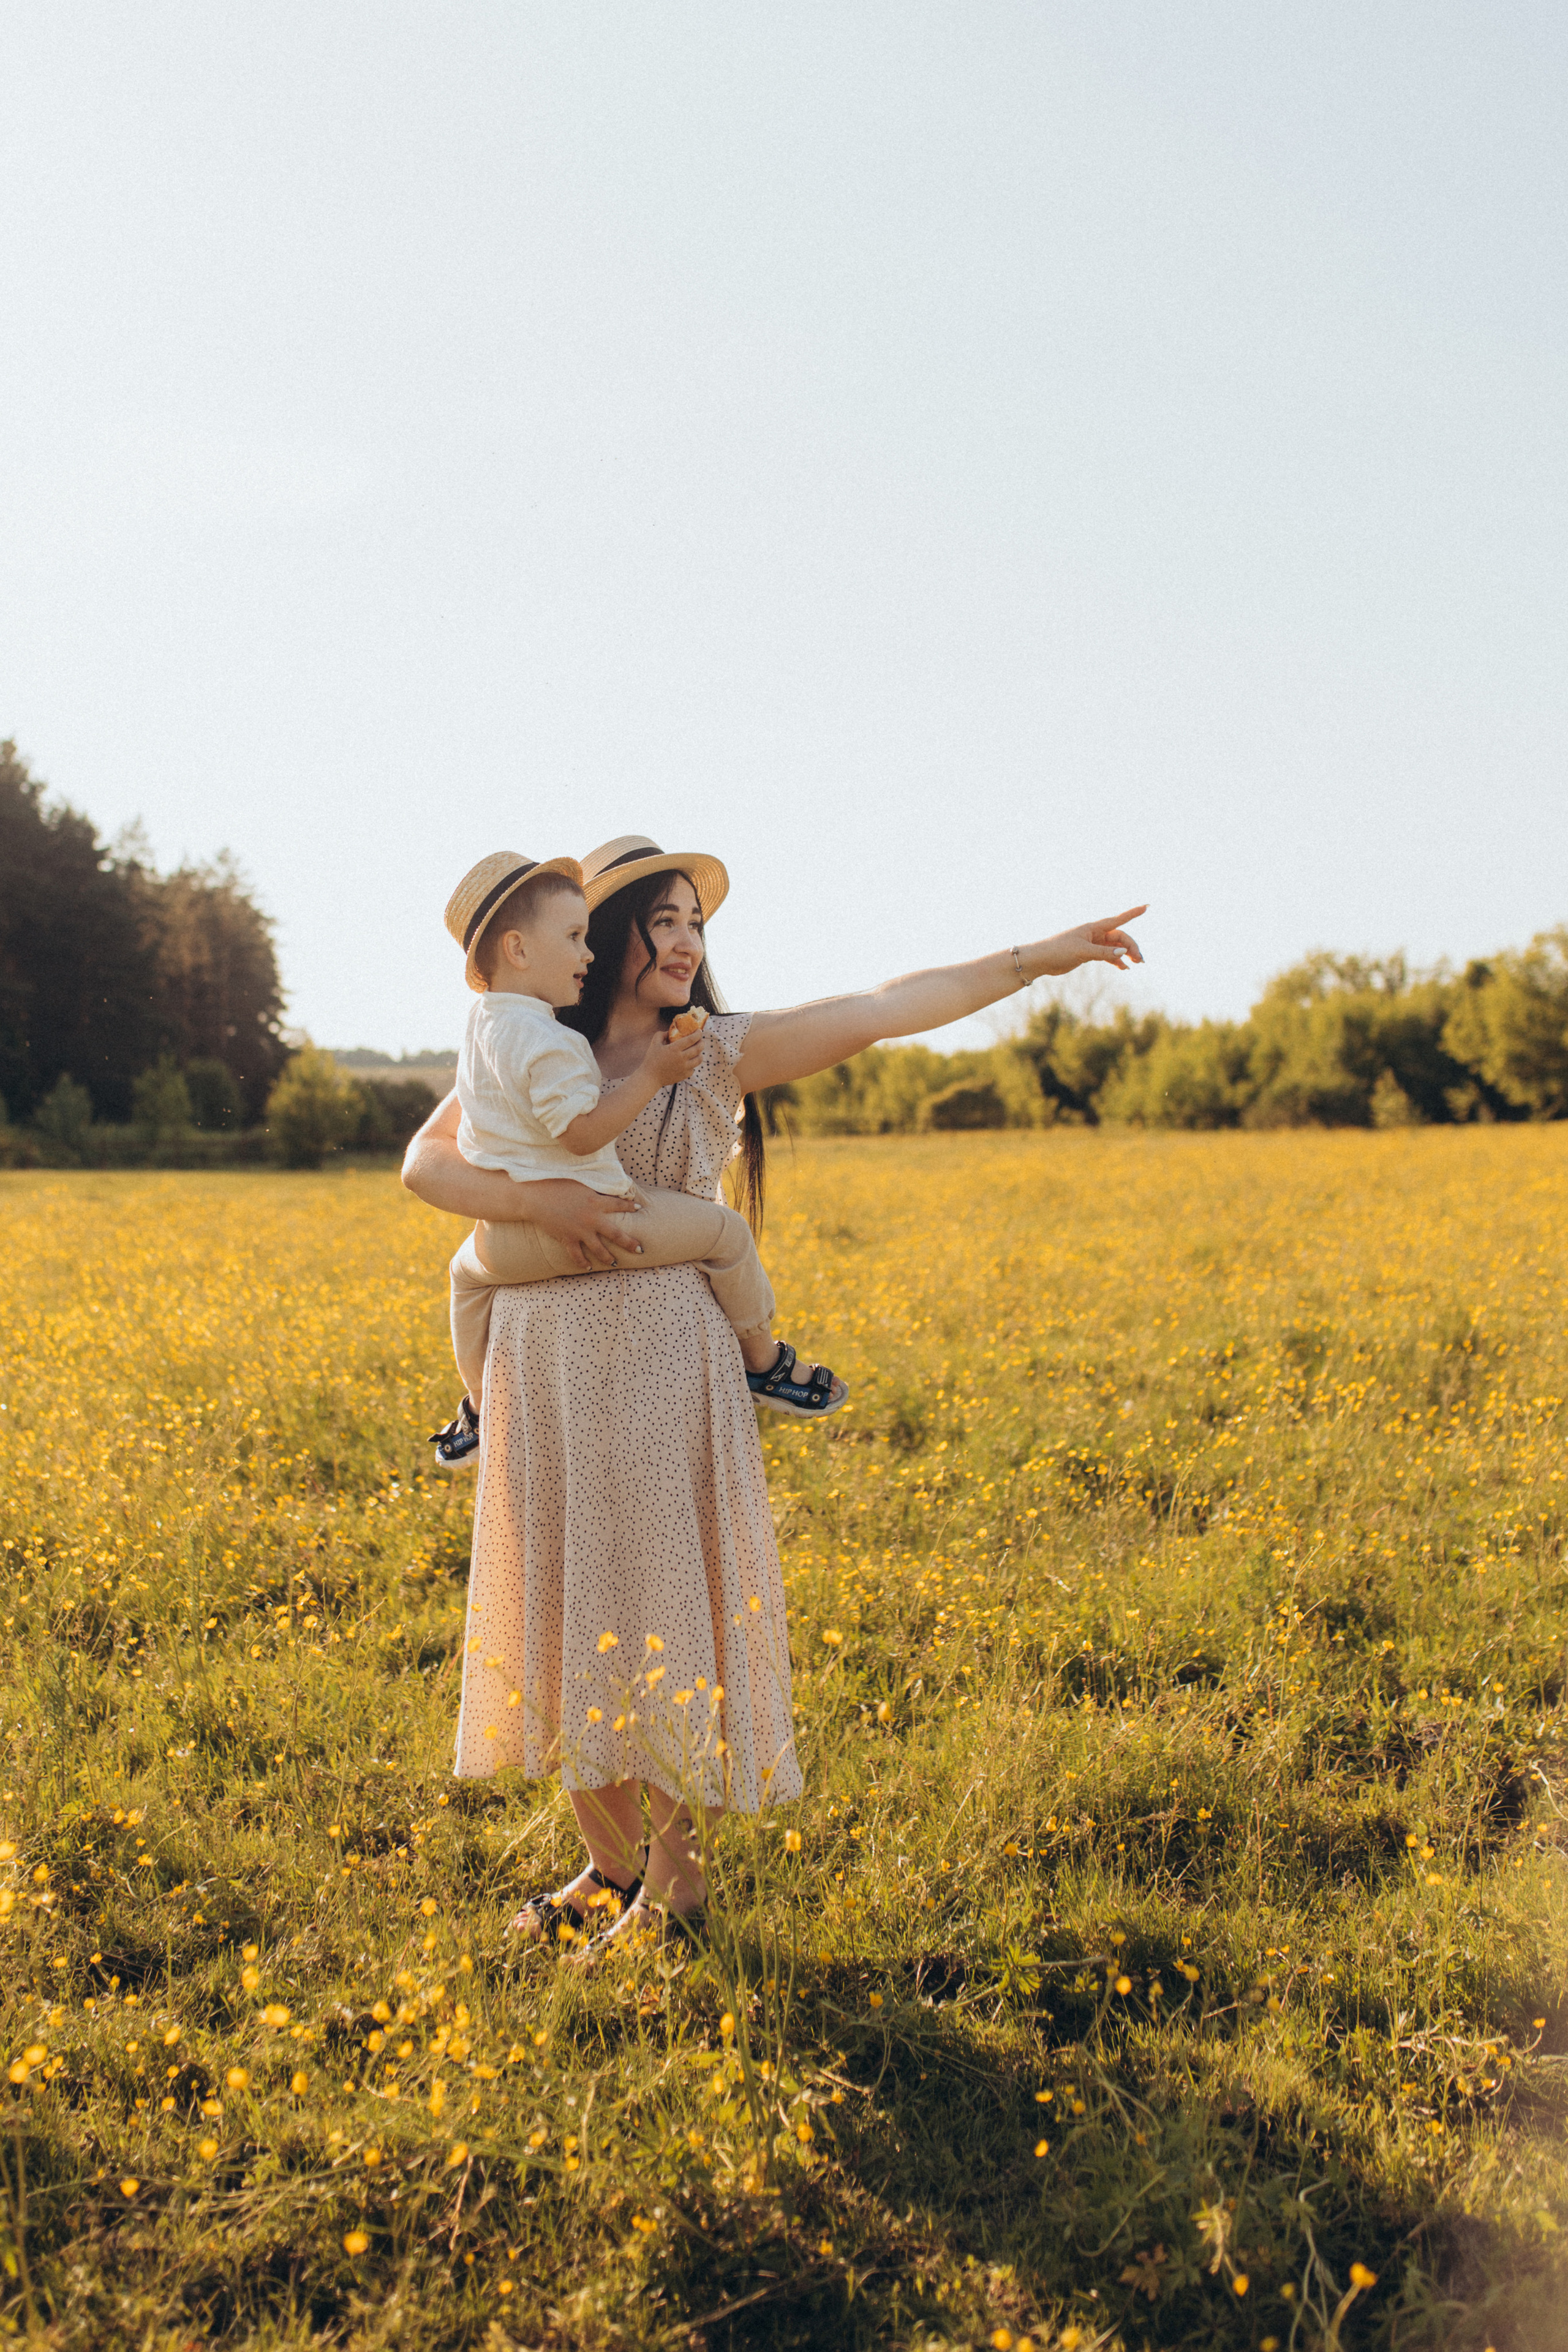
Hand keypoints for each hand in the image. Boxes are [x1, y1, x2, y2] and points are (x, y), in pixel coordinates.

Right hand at [511, 1180, 642, 1271]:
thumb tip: (603, 1186)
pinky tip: (588, 1267)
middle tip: (641, 1250)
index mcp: (596, 1201)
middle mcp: (592, 1219)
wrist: (536, 1196)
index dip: (630, 1206)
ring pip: (599, 1250)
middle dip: (630, 1243)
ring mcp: (580, 1231)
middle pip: (616, 1234)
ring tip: (614, 1263)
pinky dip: (583, 1263)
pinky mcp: (567, 1239)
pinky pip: (577, 1255)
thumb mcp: (580, 1183)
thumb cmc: (556, 1184)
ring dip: (608, 1258)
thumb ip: (593, 1188)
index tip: (639, 1209)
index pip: (619, 1205)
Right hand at [643, 1022, 704, 1086]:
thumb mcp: (654, 1044)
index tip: (699, 1031)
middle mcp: (681, 1058)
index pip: (691, 1039)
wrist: (650, 1077)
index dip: (698, 1034)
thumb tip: (669, 1032)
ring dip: (700, 1054)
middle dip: (702, 1043)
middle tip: (701, 1040)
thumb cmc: (651, 1059)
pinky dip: (693, 1064)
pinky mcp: (684, 1075)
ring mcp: (684, 1068)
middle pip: (698, 1049)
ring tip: (698, 1051)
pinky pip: (693, 1068)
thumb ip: (661, 1035)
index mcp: (674, 1049)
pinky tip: (690, 1061)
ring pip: (699, 1059)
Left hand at [1031, 905, 1146, 977]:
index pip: (1118, 919)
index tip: (1146, 907)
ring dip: (1126, 954)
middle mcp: (1095, 934)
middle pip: (1120, 937)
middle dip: (1131, 947)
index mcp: (1093, 928)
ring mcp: (1093, 944)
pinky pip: (1108, 956)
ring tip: (1137, 963)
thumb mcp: (1082, 952)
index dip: (1133, 914)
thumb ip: (1103, 953)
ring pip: (1115, 947)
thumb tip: (1123, 953)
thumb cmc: (1059, 950)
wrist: (1042, 960)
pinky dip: (1116, 961)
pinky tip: (1124, 968)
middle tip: (1140, 959)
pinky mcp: (1089, 954)